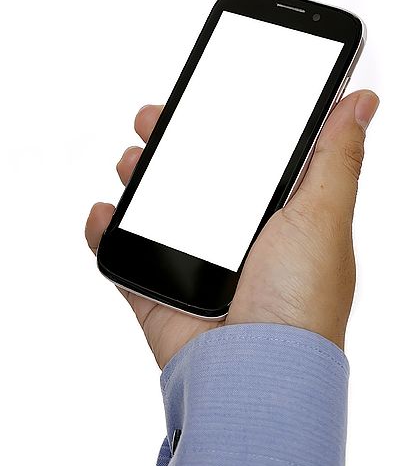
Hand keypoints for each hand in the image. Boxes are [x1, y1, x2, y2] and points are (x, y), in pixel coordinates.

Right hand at [86, 90, 379, 368]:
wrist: (252, 370)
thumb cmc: (299, 301)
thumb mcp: (324, 216)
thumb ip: (334, 157)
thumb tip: (361, 100)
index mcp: (272, 217)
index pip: (240, 158)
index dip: (219, 124)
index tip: (201, 95)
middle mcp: (230, 238)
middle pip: (188, 178)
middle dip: (167, 144)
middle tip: (152, 121)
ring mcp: (188, 265)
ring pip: (151, 210)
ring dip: (135, 179)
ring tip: (130, 163)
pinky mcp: (154, 290)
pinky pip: (119, 256)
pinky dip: (104, 232)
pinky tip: (106, 212)